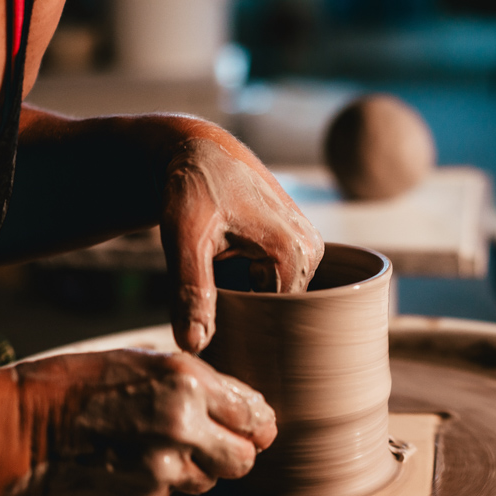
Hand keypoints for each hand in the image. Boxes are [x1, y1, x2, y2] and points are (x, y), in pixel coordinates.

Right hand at [12, 348, 276, 495]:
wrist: (23, 426)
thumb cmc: (78, 385)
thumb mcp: (143, 360)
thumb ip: (197, 382)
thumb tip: (242, 408)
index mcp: (187, 381)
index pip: (253, 415)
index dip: (254, 424)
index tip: (250, 427)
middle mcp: (183, 425)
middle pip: (244, 458)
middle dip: (233, 452)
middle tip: (212, 444)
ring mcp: (163, 468)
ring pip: (210, 481)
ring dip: (195, 469)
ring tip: (156, 448)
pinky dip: (160, 484)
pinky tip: (130, 463)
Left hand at [159, 118, 323, 352]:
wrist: (199, 151)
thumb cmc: (190, 189)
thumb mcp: (184, 239)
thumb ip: (190, 291)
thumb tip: (193, 345)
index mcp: (294, 251)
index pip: (280, 321)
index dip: (246, 329)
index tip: (215, 322)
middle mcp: (312, 248)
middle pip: (284, 311)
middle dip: (252, 315)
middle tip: (211, 299)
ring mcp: (311, 244)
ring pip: (282, 297)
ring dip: (253, 299)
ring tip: (220, 278)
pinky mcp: (301, 241)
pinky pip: (283, 281)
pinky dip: (258, 285)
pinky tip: (233, 271)